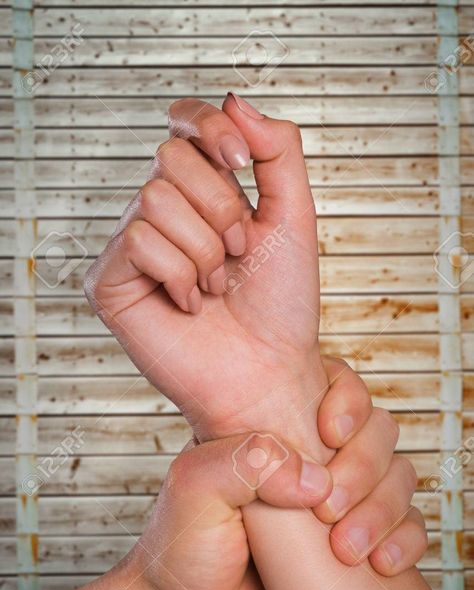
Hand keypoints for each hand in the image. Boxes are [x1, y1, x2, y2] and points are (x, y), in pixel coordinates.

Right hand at [85, 94, 330, 459]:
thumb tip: (235, 101)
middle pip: (172, 158)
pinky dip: (180, 274)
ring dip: (205, 250)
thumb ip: (277, 152)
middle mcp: (164, 213)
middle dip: (223, 210)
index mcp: (203, 193)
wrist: (269, 369)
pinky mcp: (110, 280)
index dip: (208, 127)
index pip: (184, 123)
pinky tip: (190, 303)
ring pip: (156, 199)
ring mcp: (133, 246)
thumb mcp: (295, 217)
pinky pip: (139, 241)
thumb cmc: (281, 307)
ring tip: (216, 285)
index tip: (241, 161)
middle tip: (237, 254)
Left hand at [124, 428, 425, 589]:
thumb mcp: (193, 488)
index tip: (329, 433)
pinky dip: (405, 540)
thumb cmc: (180, 550)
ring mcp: (334, 502)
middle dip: (364, 466)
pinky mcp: (351, 544)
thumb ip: (243, 461)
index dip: (347, 401)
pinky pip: (404, 528)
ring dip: (384, 507)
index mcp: (271, 429)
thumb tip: (312, 478)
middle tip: (328, 508)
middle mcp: (308, 459)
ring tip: (346, 548)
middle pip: (376, 431)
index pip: (333, 384)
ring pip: (397, 476)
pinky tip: (381, 562)